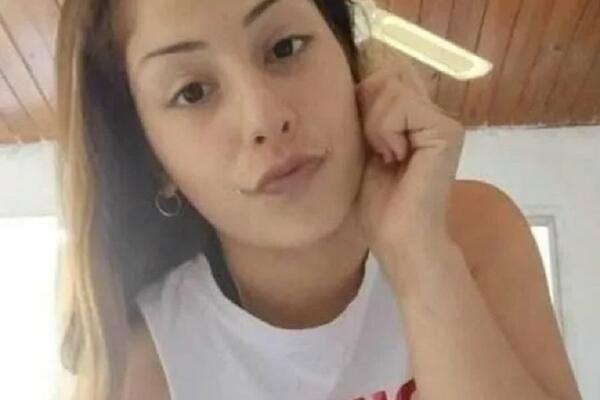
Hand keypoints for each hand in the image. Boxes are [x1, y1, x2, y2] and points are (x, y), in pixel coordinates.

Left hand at [352, 64, 465, 287]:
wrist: (397, 238)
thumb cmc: (377, 204)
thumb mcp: (361, 146)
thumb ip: (366, 112)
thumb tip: (358, 80)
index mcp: (412, 117)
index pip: (384, 73)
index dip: (362, 97)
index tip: (363, 138)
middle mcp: (431, 113)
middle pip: (388, 72)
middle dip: (366, 105)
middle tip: (373, 147)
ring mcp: (443, 120)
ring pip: (391, 84)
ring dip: (374, 123)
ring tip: (385, 156)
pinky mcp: (447, 130)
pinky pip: (401, 105)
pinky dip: (385, 130)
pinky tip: (394, 158)